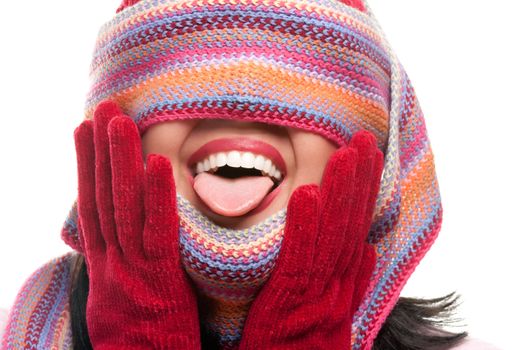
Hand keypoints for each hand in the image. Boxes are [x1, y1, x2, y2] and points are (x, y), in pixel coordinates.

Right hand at [74, 100, 200, 348]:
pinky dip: (155, 196)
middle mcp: (112, 260)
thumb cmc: (138, 341)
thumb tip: (120, 244)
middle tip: (100, 109)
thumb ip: (121, 269)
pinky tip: (156, 162)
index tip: (84, 132)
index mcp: (105, 265)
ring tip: (118, 120)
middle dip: (99, 151)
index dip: (87, 167)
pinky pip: (157, 232)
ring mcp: (131, 268)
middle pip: (103, 197)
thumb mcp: (121, 301)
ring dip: (120, 161)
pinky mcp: (158, 279)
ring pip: (123, 206)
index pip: (93, 206)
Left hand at [239, 130, 382, 348]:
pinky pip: (301, 258)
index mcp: (345, 282)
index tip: (370, 156)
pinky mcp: (293, 302)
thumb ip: (352, 280)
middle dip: (360, 179)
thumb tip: (367, 250)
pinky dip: (306, 225)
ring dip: (341, 191)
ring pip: (334, 234)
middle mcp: (339, 283)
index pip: (358, 227)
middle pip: (352, 223)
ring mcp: (320, 293)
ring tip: (346, 153)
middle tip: (364, 139)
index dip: (365, 190)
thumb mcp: (334, 312)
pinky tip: (308, 193)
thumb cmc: (307, 348)